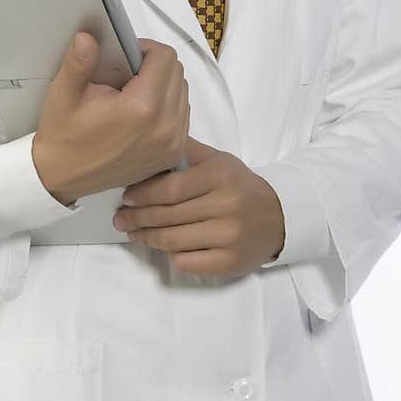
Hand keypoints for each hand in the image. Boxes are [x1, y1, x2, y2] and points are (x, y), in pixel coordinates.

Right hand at [33, 34, 189, 205]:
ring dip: (164, 85)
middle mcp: (165, 127)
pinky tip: (142, 112)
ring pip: (183, 93)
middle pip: (177, 73)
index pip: (165, 58)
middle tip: (127, 73)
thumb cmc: (64, 137)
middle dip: (155, 65)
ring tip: (134, 93)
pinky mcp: (173, 155)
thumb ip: (79, 62)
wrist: (63, 178)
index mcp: (141, 108)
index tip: (127, 55)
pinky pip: (182, 116)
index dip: (146, 48)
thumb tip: (88, 37)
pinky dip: (168, 106)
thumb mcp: (63, 95)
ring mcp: (172, 143)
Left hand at [112, 135, 284, 275]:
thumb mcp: (218, 160)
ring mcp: (229, 237)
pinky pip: (187, 262)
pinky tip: (163, 248)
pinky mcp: (229, 262)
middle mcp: (226, 206)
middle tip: (120, 218)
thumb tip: (150, 137)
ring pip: (173, 241)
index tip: (127, 197)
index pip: (170, 189)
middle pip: (167, 216)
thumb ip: (186, 149)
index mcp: (219, 176)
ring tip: (133, 232)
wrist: (280, 217)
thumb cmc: (240, 186)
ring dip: (147, 238)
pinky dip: (170, 256)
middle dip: (137, 218)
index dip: (143, 195)